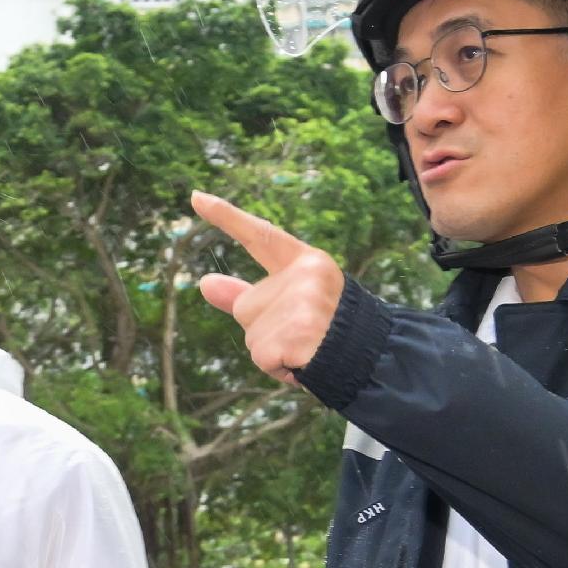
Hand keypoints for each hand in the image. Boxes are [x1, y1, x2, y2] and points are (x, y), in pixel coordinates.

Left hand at [190, 193, 345, 385]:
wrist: (372, 362)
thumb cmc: (331, 333)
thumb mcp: (292, 304)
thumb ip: (247, 295)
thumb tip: (205, 283)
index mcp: (307, 263)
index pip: (261, 236)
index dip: (226, 217)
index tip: (195, 198)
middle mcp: (305, 277)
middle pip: (248, 307)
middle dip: (264, 331)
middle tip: (303, 337)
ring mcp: (302, 305)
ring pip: (253, 337)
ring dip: (273, 354)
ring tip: (308, 351)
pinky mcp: (297, 334)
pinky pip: (263, 358)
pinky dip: (278, 369)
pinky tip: (304, 364)